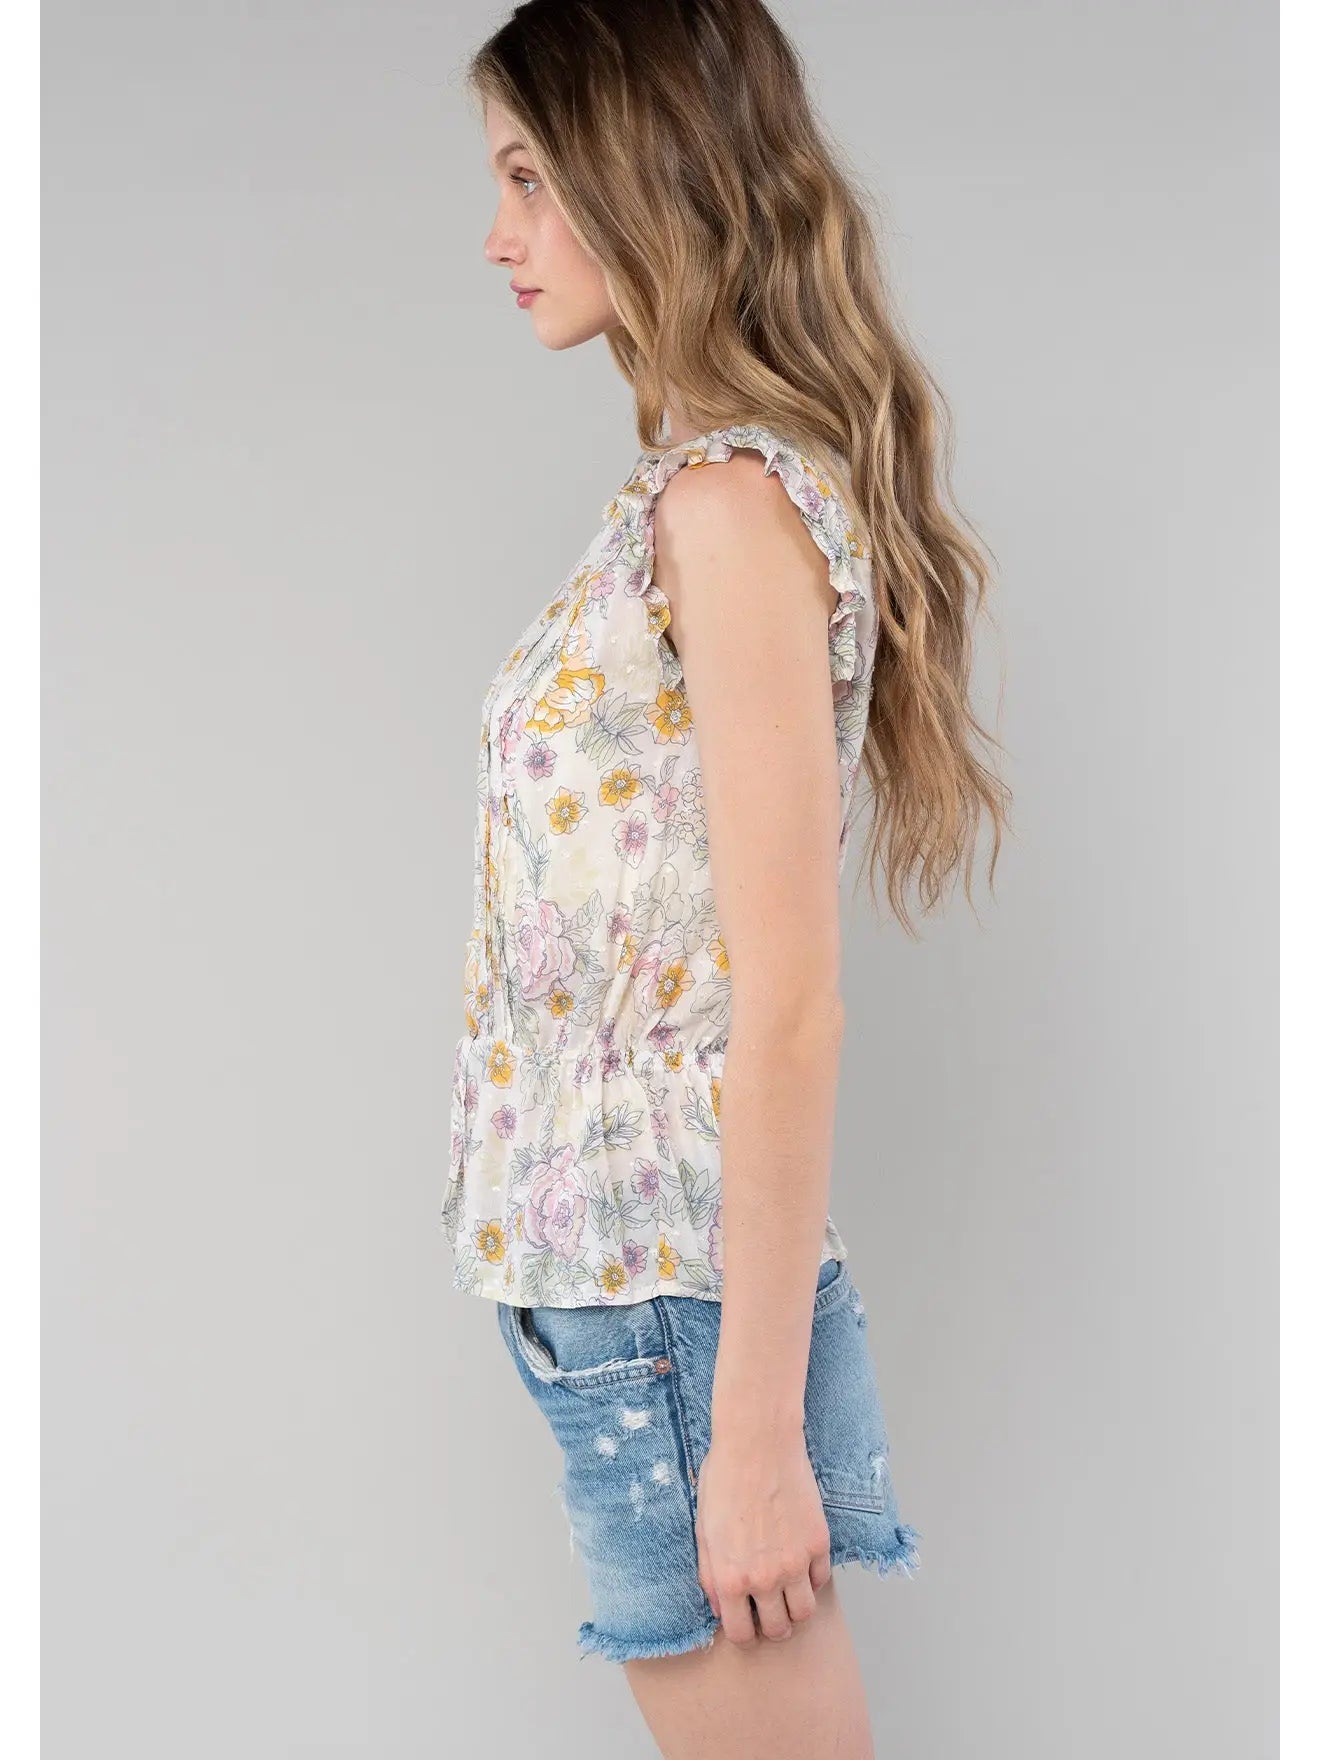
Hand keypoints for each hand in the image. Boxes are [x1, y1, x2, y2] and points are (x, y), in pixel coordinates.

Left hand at [694, 1426, 832, 1645]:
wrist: (757, 1444)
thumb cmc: (724, 1479)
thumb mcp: (704, 1529)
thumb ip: (710, 1574)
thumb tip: (720, 1606)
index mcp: (730, 1578)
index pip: (742, 1635)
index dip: (744, 1632)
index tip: (747, 1620)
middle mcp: (764, 1579)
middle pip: (778, 1630)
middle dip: (773, 1624)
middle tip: (770, 1607)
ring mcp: (795, 1563)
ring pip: (805, 1613)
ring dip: (796, 1607)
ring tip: (787, 1589)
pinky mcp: (818, 1544)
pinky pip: (821, 1579)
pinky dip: (811, 1576)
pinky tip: (799, 1559)